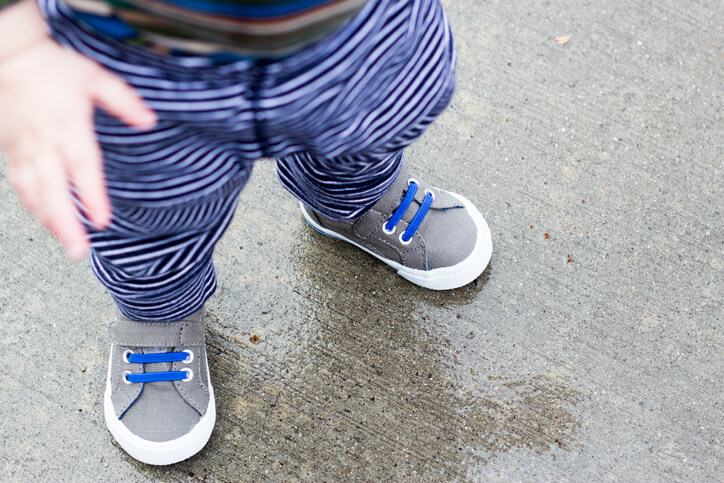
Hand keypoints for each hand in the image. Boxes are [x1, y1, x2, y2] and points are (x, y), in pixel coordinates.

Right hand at [0, 33, 155, 258]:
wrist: (10, 54)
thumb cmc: (53, 65)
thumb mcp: (95, 78)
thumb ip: (124, 101)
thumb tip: (149, 121)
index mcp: (69, 126)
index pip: (83, 168)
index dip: (92, 197)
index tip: (102, 220)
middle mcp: (44, 142)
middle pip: (53, 191)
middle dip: (66, 224)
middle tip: (79, 251)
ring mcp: (23, 148)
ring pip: (33, 193)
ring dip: (48, 220)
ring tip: (65, 243)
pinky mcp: (8, 149)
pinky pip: (18, 183)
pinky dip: (31, 205)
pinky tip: (44, 219)